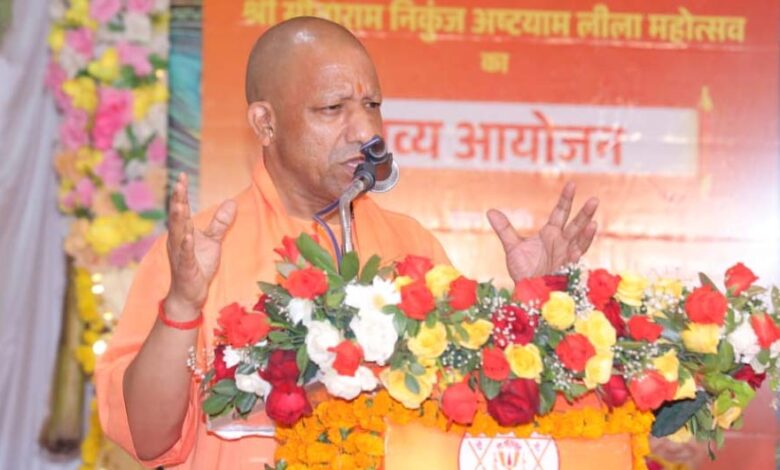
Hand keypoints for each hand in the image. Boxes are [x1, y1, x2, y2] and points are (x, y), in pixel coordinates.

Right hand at [165, 172, 236, 317]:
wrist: (189, 294)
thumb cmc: (198, 265)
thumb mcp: (213, 241)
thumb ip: (220, 223)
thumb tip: (231, 202)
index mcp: (183, 232)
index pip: (181, 209)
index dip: (181, 193)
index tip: (181, 176)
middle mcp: (177, 241)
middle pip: (177, 217)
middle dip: (178, 200)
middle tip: (178, 183)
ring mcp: (180, 254)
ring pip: (177, 234)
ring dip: (179, 219)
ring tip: (180, 203)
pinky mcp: (186, 268)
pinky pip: (185, 255)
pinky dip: (186, 246)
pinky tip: (188, 236)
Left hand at [487, 182, 597, 281]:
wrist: (526, 292)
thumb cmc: (524, 270)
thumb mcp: (513, 247)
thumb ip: (505, 229)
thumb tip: (490, 211)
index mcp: (551, 233)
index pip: (561, 212)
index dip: (566, 199)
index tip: (572, 184)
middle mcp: (562, 242)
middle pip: (575, 224)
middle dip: (584, 212)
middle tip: (594, 199)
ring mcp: (567, 254)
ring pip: (580, 238)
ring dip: (588, 227)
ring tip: (594, 216)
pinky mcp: (567, 267)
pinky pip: (577, 255)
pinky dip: (582, 245)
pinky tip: (587, 237)